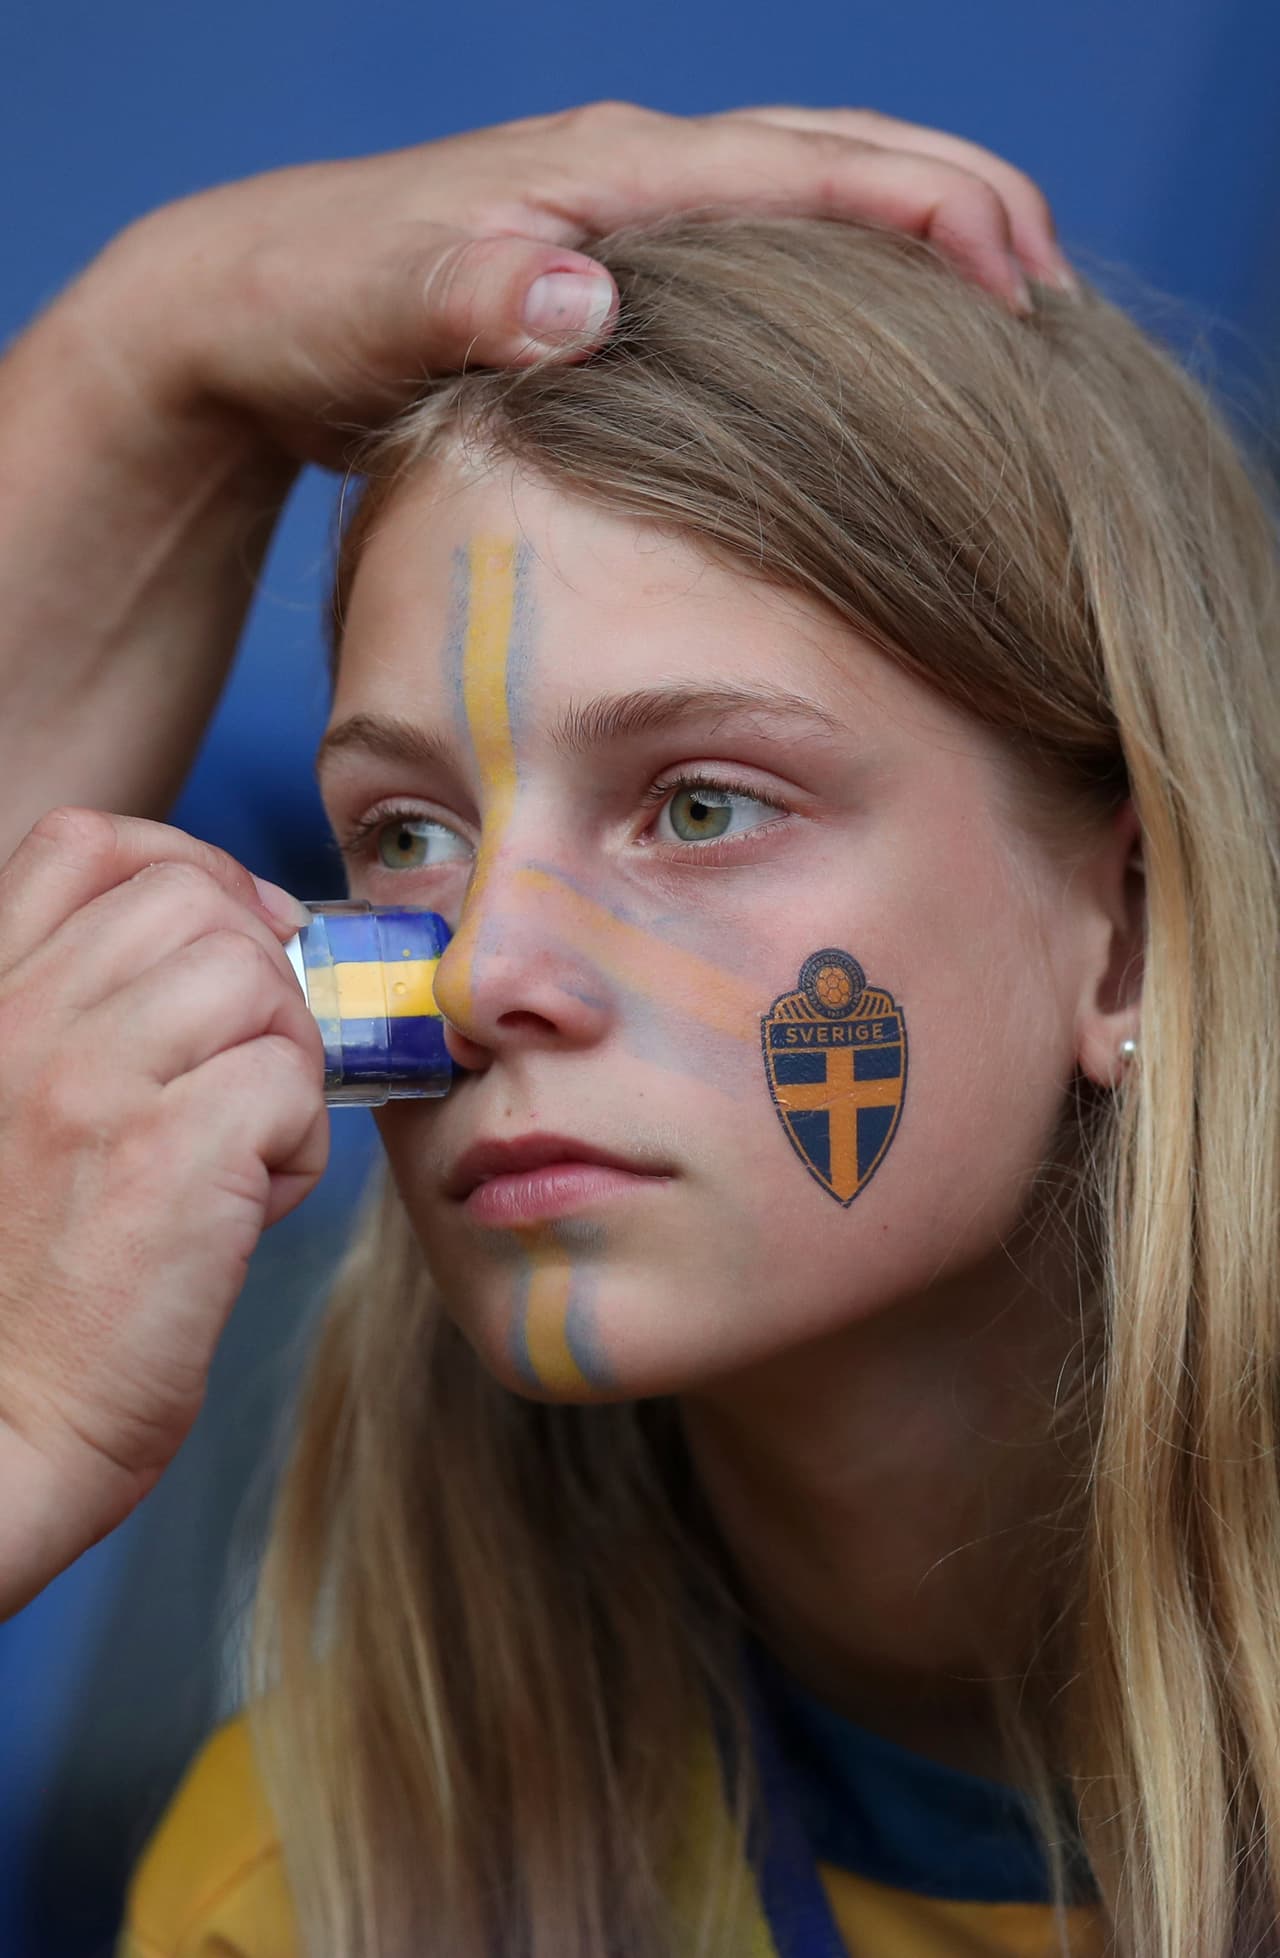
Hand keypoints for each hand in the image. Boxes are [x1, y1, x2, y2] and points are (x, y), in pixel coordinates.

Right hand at [0, 809, 323, 1615]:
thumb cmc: (10, 1291)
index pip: (85, 845)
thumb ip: (74, 1023)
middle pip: (194, 901)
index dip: (187, 867)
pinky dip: (295, 1143)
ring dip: (280, 1056)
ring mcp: (89, 1083)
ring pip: (256, 978)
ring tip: (242, 1143)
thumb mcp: (4, 1110)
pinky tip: (247, 1205)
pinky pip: (289, 1081)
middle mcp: (16, 1023)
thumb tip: (228, 952)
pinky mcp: (171, 1157)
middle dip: (256, 972)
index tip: (234, 935)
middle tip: (248, 1068)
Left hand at [94, 102, 1072, 466]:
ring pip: (807, 194)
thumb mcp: (371, 308)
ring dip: (912, 234)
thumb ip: (468, 294)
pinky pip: (757, 249)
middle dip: (960, 205)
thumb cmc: (308, 308)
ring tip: (1000, 306)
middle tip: (1053, 292)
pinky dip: (835, 275)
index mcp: (609, 176)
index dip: (928, 219)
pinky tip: (861, 342)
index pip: (806, 172)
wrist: (242, 303)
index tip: (1023, 286)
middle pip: (836, 156)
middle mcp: (630, 173)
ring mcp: (620, 211)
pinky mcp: (605, 258)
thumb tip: (578, 295)